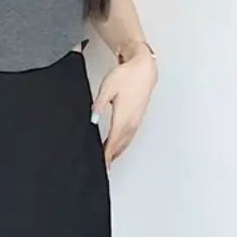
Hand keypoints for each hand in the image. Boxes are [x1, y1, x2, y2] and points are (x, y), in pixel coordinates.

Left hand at [91, 49, 157, 165]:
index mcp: (122, 118)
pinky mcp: (138, 119)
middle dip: (111, 158)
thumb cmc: (126, 76)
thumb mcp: (107, 88)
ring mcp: (136, 121)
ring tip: (108, 161)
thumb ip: (99, 105)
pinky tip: (118, 147)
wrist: (143, 69)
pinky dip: (123, 145)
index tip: (101, 165)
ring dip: (117, 153)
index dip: (106, 155)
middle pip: (119, 146)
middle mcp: (131, 122)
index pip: (112, 143)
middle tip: (103, 167)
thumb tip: (93, 119)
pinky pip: (130, 137)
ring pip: (126, 143)